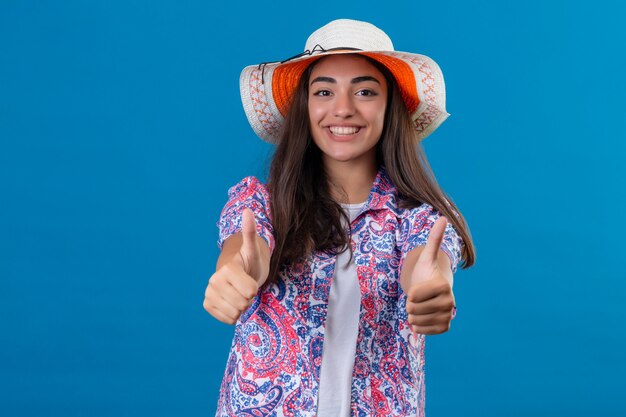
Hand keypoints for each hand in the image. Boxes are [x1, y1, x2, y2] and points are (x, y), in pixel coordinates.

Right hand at [203, 208, 268, 323]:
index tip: (250, 279)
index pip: (250, 291)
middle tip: (245, 288)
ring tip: (239, 294)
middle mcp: (214, 281)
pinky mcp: (207, 304)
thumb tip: (248, 210)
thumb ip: (250, 232)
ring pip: (236, 313)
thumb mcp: (253, 249)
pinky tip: (232, 301)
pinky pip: (228, 319)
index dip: (255, 288)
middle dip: (248, 299)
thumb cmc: (250, 261)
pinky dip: (234, 315)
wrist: (238, 273)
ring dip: (242, 307)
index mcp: (227, 269)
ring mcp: (209, 293)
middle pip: (243, 304)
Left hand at [406, 216, 455, 334]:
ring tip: (418, 307)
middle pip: (413, 310)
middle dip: (410, 305)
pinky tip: (421, 317)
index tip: (417, 288)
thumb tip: (443, 217)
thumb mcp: (427, 256)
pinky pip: (423, 331)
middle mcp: (450, 303)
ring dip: (412, 315)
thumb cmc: (427, 272)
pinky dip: (418, 326)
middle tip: (418, 299)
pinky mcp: (445, 327)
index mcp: (443, 286)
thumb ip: (434, 239)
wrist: (432, 290)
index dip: (410, 293)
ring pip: (416, 321)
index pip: (413, 296)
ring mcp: (448, 316)